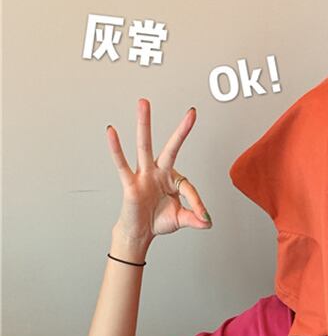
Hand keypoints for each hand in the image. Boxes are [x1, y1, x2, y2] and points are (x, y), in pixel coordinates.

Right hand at [107, 98, 210, 245]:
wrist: (140, 232)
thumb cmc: (159, 221)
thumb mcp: (181, 219)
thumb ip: (195, 219)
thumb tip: (208, 223)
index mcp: (172, 180)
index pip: (189, 187)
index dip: (198, 203)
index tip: (204, 217)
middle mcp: (159, 172)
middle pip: (171, 148)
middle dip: (181, 131)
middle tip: (191, 113)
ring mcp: (144, 175)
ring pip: (144, 146)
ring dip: (144, 124)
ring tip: (144, 102)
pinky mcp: (130, 183)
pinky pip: (122, 163)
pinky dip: (116, 148)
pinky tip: (112, 131)